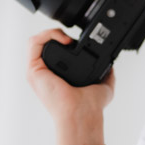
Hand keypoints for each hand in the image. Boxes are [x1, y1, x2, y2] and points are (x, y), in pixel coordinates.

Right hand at [27, 29, 114, 144]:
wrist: (83, 112)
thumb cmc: (91, 106)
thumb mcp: (104, 86)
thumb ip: (106, 74)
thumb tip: (110, 65)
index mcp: (58, 76)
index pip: (54, 51)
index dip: (63, 40)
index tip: (77, 42)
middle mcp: (46, 73)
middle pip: (44, 43)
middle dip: (57, 34)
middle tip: (71, 39)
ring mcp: (38, 72)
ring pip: (37, 41)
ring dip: (52, 33)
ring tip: (67, 38)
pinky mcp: (33, 70)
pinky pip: (34, 43)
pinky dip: (47, 35)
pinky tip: (63, 40)